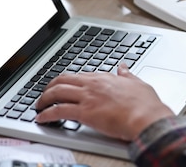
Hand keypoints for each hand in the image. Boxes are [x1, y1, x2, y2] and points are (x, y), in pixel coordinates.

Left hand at [35, 65, 174, 140]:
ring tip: (38, 105)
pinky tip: (41, 118)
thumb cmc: (145, 105)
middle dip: (50, 86)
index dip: (68, 81)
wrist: (147, 118)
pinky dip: (46, 114)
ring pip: (57, 92)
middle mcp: (93, 84)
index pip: (79, 75)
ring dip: (44, 99)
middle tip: (45, 94)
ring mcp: (87, 97)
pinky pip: (58, 111)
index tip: (63, 86)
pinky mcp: (84, 112)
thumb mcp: (138, 83)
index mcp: (104, 77)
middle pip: (63, 79)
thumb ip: (127, 75)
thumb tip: (123, 67)